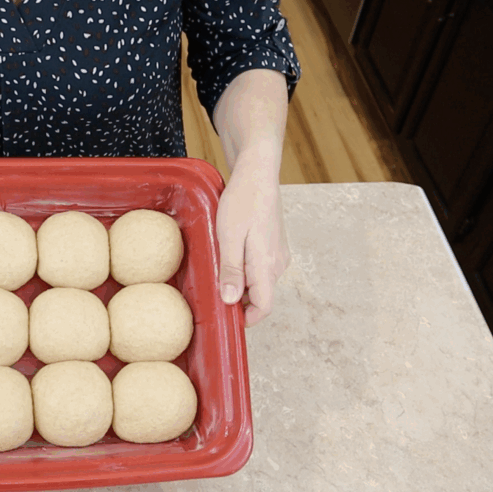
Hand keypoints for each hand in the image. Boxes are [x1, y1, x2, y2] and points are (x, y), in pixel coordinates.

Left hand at [216, 154, 289, 326]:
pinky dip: (246, 268)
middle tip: (213, 285)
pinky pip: (261, 267)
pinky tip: (230, 252)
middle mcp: (278, 264)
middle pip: (260, 296)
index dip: (245, 318)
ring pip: (259, 282)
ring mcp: (279, 255)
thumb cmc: (243, 202)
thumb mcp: (229, 237)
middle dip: (238, 298)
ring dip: (240, 281)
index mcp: (267, 265)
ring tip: (219, 263)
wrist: (258, 174)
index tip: (225, 316)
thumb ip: (230, 270)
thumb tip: (230, 301)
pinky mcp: (275, 246)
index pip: (264, 307)